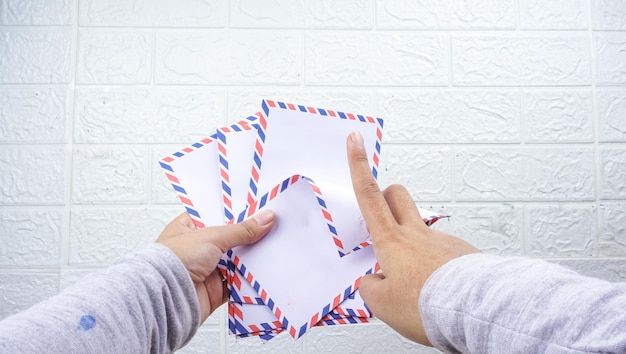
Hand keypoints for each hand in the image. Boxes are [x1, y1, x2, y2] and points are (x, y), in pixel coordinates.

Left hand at [156, 210, 274, 322]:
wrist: (164, 299)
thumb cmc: (172, 262)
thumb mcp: (211, 236)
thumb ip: (241, 229)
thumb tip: (265, 219)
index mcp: (189, 227)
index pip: (218, 215)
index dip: (238, 212)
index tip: (259, 208)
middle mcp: (198, 248)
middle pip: (231, 239)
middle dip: (249, 235)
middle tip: (271, 226)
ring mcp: (207, 269)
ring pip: (236, 261)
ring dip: (251, 257)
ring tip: (273, 246)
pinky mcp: (215, 289)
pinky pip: (238, 283)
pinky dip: (249, 279)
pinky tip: (263, 270)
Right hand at [347, 131, 478, 344]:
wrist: (473, 310)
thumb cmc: (428, 305)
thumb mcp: (382, 304)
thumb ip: (370, 287)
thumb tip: (372, 281)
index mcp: (391, 241)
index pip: (369, 195)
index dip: (358, 165)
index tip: (355, 141)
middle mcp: (417, 234)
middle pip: (397, 195)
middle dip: (385, 194)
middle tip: (380, 208)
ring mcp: (442, 241)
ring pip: (419, 228)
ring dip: (410, 243)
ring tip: (414, 279)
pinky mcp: (462, 253)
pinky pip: (441, 252)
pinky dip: (434, 266)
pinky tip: (437, 288)